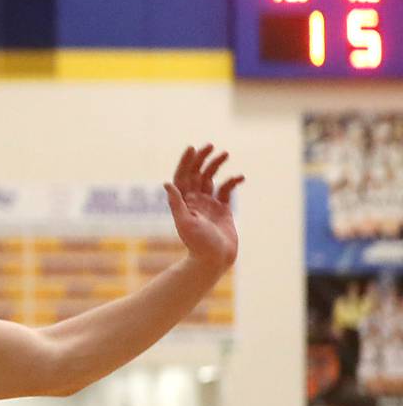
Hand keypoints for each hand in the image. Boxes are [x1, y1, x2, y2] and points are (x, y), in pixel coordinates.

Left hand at [164, 144, 242, 271]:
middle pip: (196, 174)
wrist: (214, 260)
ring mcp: (208, 204)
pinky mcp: (222, 210)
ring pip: (211, 179)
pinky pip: (226, 191)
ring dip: (216, 166)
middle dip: (202, 159)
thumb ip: (176, 203)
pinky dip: (231, 182)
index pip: (182, 176)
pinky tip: (239, 177)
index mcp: (183, 202)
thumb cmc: (198, 244)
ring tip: (225, 153)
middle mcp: (194, 201)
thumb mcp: (185, 223)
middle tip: (210, 145)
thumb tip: (167, 183)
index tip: (192, 148)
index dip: (185, 162)